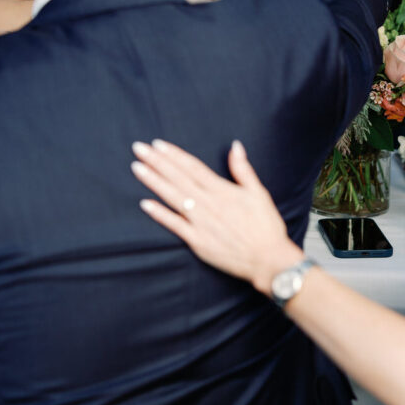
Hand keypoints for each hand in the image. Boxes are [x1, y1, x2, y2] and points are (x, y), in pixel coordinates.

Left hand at [131, 139, 302, 293]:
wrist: (268, 260)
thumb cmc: (266, 226)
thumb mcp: (259, 192)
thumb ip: (243, 169)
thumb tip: (234, 145)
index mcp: (222, 190)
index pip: (193, 167)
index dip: (174, 155)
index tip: (158, 144)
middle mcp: (208, 204)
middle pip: (178, 178)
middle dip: (157, 162)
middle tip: (138, 148)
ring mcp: (201, 223)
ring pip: (173, 197)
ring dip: (154, 182)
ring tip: (137, 168)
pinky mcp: (197, 241)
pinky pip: (175, 225)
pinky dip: (159, 214)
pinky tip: (144, 203)